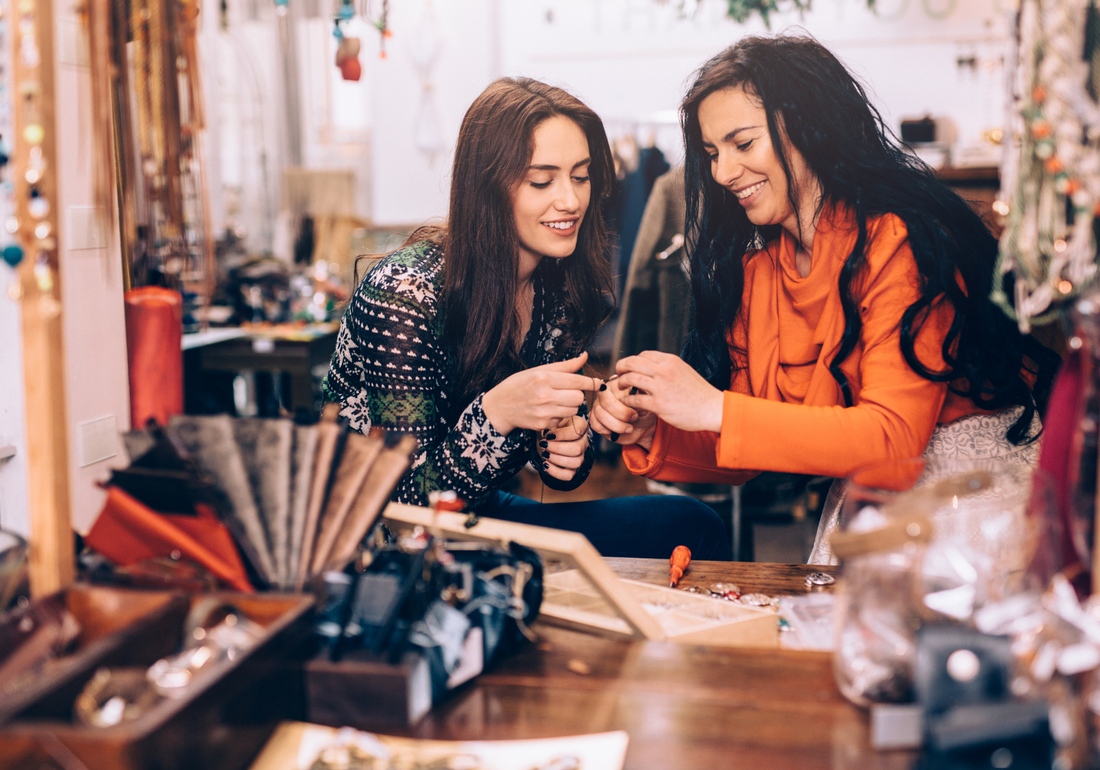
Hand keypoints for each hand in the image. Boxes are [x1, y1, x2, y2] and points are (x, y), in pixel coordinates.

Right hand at [482, 352, 599, 435]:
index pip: (577, 381)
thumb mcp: (539, 371)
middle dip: (577, 395)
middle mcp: (544, 395)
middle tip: (568, 393)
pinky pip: (563, 420)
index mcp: (544, 377)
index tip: (598, 383)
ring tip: (557, 402)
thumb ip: (565, 366)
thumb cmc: (519, 385)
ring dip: (570, 406)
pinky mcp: (543, 425)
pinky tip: (547, 411)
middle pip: (579, 397)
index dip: (591, 383)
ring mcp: (543, 412)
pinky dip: (559, 416)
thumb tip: (585, 356)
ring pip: (573, 410)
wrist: (499, 407)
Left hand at [539, 414, 588, 481]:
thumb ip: (552, 423)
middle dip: (557, 448)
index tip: (548, 435)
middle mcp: (584, 441)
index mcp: (581, 426)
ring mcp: (580, 456)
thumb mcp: (552, 421)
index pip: (577, 432)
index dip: (561, 435)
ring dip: (556, 459)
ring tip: (544, 454)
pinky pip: (569, 475)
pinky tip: (546, 464)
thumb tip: (549, 434)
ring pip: (576, 462)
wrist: (547, 438)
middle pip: (577, 449)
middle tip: (544, 445)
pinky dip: (555, 472)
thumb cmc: (551, 427)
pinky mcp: (573, 468)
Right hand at [590, 375, 657, 449]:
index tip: (638, 411)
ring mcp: (598, 406)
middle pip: (607, 402)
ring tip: (629, 428)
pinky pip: (596, 425)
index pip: (615, 388)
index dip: (627, 402)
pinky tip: (618, 431)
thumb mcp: (647, 402)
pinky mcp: (594, 419)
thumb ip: (642, 395)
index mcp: (617, 384)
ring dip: (618, 425)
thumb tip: (639, 392)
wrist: (642, 427)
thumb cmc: (644, 412)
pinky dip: (609, 431)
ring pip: (601, 415)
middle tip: (634, 418)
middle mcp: (605, 393)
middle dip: (623, 414)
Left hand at [614, 351, 723, 433]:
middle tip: (618, 375)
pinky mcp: (659, 404)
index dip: (632, 361)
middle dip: (621, 368)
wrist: (713, 409)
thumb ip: (667, 368)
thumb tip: (650, 368)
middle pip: (631, 362)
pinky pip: (635, 399)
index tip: (628, 368)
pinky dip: (628, 400)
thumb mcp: (683, 371)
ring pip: (630, 378)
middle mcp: (664, 370)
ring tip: (621, 388)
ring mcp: (661, 387)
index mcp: (670, 361)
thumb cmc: (699, 392)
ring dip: (622, 383)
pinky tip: (629, 403)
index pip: (642, 355)